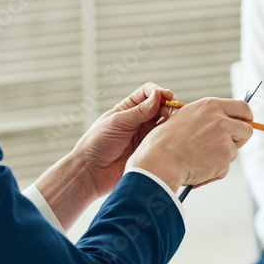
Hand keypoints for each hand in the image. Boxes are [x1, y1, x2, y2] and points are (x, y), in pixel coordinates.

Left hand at [71, 82, 176, 197]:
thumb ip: (139, 111)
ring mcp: (145, 134)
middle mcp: (139, 119)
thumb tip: (158, 95)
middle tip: (169, 112)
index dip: (158, 92)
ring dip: (171, 119)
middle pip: (160, 106)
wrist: (92, 171)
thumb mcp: (117, 122)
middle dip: (168, 105)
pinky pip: (164, 139)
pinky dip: (170, 134)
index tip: (166, 96)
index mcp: (128, 108)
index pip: (147, 93)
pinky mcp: (150, 149)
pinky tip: (171, 135)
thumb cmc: (97, 143)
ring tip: (171, 123)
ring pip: (165, 122)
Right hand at [127, 96, 253, 190]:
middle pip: (247, 129)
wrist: (158, 162)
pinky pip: (224, 167)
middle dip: (240, 139)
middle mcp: (221, 120)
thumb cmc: (163, 142)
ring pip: (233, 151)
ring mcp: (224, 140)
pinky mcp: (224, 159)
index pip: (242, 107)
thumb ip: (205, 117)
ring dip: (221, 157)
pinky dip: (214, 171)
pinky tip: (196, 168)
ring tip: (197, 159)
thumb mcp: (184, 118)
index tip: (244, 124)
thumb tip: (221, 121)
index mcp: (210, 106)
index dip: (246, 118)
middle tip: (226, 146)